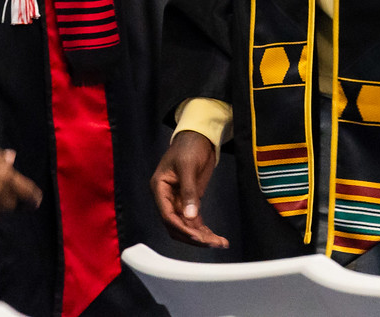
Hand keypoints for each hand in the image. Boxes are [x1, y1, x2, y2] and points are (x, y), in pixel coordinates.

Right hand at [152, 130, 227, 248]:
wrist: (199, 137)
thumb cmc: (189, 147)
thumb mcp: (188, 167)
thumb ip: (189, 192)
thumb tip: (190, 217)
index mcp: (159, 188)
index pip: (167, 215)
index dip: (181, 227)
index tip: (197, 236)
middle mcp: (166, 198)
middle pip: (176, 226)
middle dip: (193, 236)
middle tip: (212, 243)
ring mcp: (178, 201)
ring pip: (186, 226)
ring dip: (201, 236)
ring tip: (220, 243)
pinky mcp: (190, 202)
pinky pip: (195, 221)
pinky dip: (204, 230)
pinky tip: (216, 238)